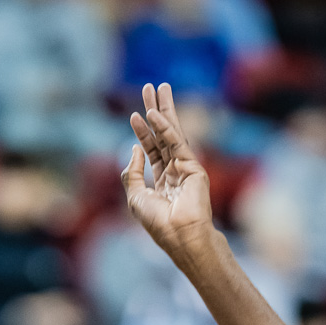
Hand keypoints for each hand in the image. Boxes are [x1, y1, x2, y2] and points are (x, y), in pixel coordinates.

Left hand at [122, 83, 214, 258]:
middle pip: (163, 136)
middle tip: (149, 89)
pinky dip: (165, 127)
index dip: (143, 133)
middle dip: (156, 112)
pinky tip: (154, 113)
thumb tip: (134, 148)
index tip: (134, 115)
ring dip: (163, 110)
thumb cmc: (158, 223)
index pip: (152, 151)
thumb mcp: (135, 197)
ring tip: (157, 88)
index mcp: (163, 182)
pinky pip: (176, 142)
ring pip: (172, 133)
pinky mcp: (194, 167)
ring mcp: (186, 168)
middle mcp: (175, 172)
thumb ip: (131, 173)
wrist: (180, 236)